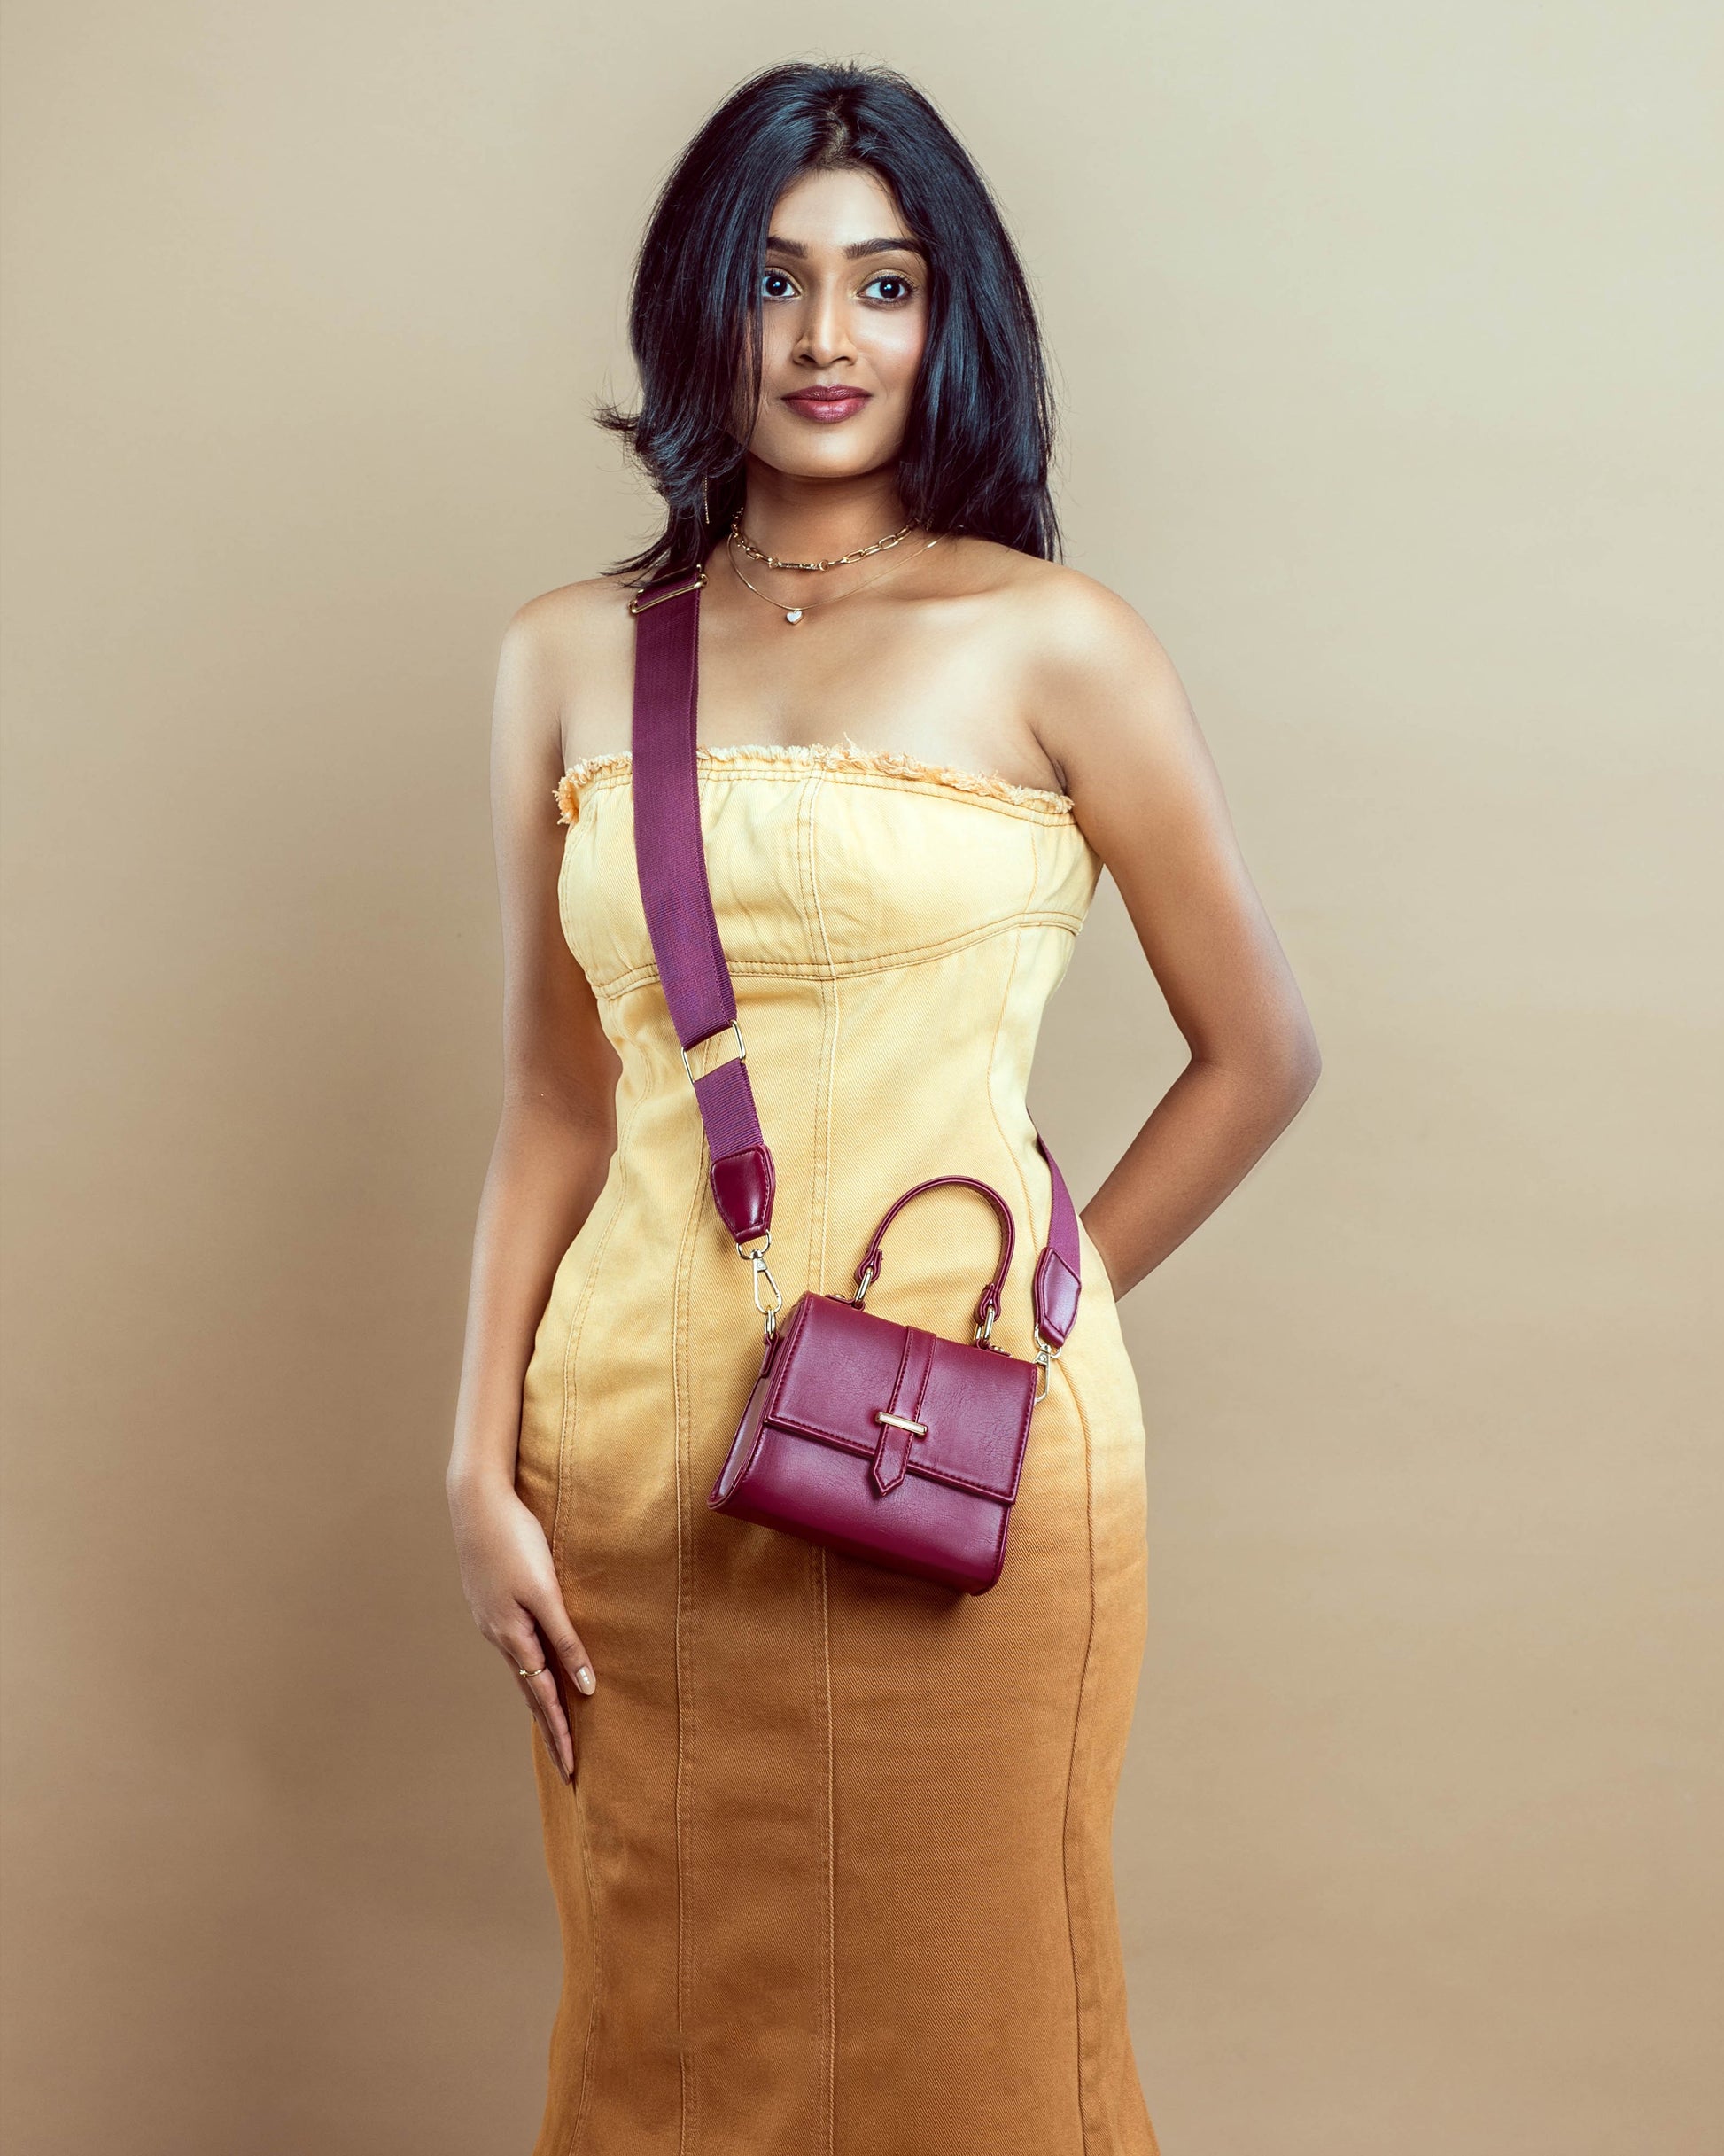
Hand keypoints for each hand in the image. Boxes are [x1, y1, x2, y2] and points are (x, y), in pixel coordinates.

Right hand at [448, 1477, 594, 1782]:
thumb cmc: (516, 1541)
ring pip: (522, 1669)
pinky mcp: (492, 1601)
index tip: (573, 1772)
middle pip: (530, 1692)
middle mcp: (499, 1634)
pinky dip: (530, 1669)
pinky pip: (516, 1647)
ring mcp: (491, 1618)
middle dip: (551, 1729)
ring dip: (539, 1700)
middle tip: (568, 1767)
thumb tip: (586, 1686)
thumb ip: (566, 1637)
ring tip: (557, 1727)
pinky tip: (536, 1669)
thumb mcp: (546, 1591)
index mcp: (513, 1636)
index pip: (543, 1699)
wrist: (477, 1501)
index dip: (561, 1734)